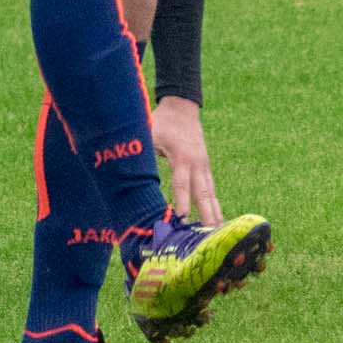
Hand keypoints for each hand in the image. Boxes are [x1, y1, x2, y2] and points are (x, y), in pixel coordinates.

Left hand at [149, 96, 218, 225]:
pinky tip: (218, 221)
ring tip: (219, 234)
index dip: (182, 201)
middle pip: (203, 193)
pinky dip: (214, 206)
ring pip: (211, 194)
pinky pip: (211, 190)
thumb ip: (140, 150)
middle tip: (210, 235)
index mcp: (181, 157)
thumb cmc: (162, 122)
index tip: (182, 219)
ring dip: (215, 214)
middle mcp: (197, 163)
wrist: (183, 107)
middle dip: (206, 214)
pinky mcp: (205, 167)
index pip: (182, 183)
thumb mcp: (149, 133)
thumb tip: (123, 165)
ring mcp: (204, 166)